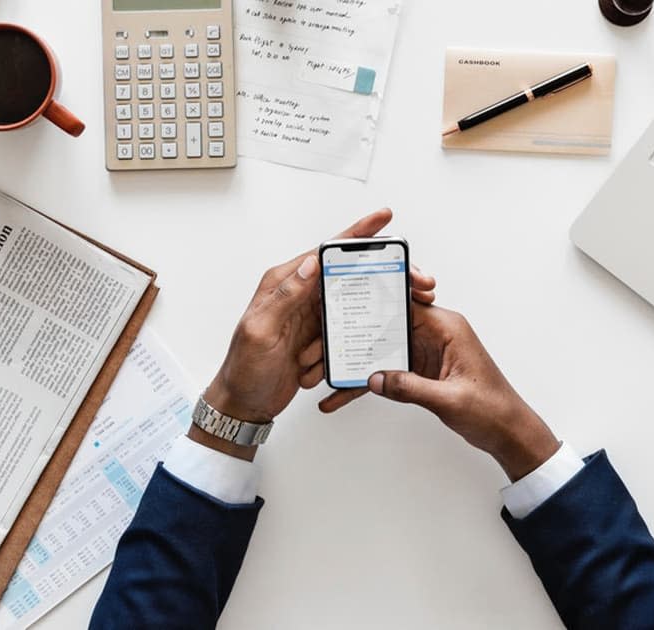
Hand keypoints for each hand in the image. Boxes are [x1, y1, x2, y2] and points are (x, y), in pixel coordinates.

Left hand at [197, 209, 436, 460]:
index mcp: (283, 283)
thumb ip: (286, 295)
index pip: (325, 252)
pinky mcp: (317, 337)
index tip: (382, 218)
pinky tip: (340, 358)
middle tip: (411, 279)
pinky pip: (343, 333)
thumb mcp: (261, 330)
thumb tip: (311, 263)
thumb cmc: (243, 369)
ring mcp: (309, 316)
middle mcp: (298, 294)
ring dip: (358, 320)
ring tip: (359, 331)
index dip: (356, 234)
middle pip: (345, 274)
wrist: (243, 404)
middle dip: (375, 276)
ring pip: (349, 306)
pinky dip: (345, 345)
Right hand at [321, 305, 558, 480]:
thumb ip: (410, 387)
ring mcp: (426, 351)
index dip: (374, 300)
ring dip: (356, 362)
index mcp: (447, 327)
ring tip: (323, 372)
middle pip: (386, 324)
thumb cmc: (493, 409)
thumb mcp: (449, 399)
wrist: (508, 431)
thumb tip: (375, 378)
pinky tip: (343, 395)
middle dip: (354, 333)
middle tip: (322, 342)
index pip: (405, 302)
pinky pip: (388, 371)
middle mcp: (435, 334)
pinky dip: (369, 382)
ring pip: (382, 348)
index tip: (346, 300)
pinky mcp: (421, 370)